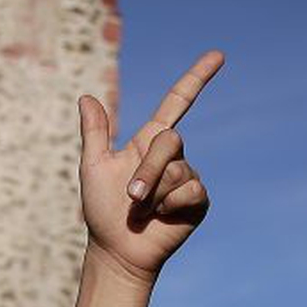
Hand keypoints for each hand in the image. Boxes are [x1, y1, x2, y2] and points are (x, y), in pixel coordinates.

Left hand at [78, 50, 223, 282]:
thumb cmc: (102, 211)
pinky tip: (162, 216)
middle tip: (132, 196)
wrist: (118, 250)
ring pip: (177, 170)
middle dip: (149, 169)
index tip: (219, 55)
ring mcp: (187, 177)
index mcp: (148, 142)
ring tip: (142, 211)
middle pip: (170, 141)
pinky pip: (191, 190)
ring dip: (154, 192)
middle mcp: (171, 156)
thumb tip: (86, 97)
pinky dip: (171, 204)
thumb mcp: (93, 168)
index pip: (177, 103)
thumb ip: (95, 133)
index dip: (197, 78)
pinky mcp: (198, 200)